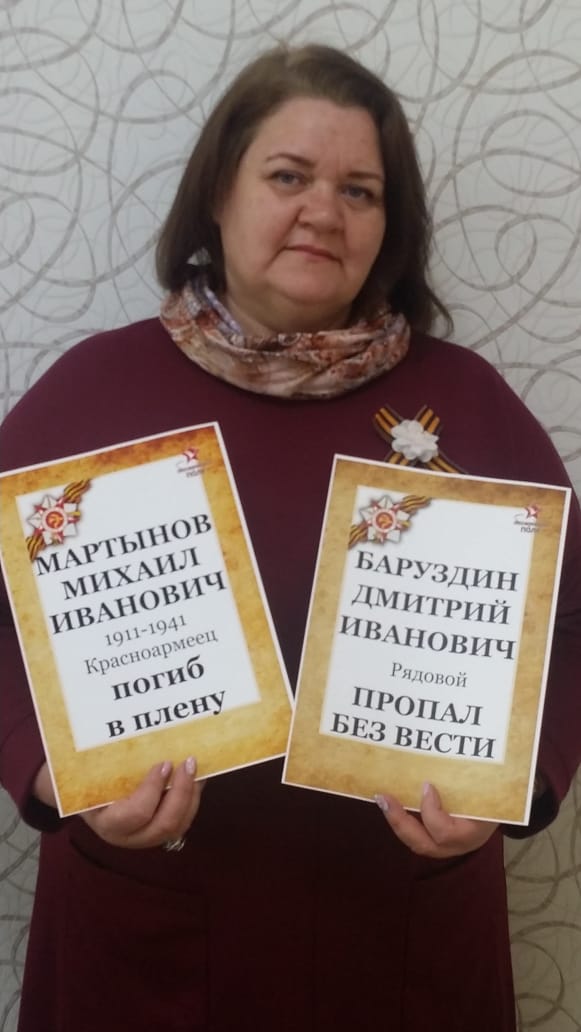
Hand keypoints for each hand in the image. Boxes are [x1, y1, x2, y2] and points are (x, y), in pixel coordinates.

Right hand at [80, 758, 204, 848]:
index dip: (153, 789)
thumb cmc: (88, 783)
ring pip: (179, 825)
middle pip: (164, 824)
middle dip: (181, 792)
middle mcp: (129, 836)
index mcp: (108, 822)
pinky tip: (197, 777)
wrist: (87, 800)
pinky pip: (183, 821)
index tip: (164, 764)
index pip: (136, 813)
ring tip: (195, 768)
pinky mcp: (161, 833)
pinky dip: (193, 799)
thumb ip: (102, 763)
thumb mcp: (89, 775)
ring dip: (191, 796)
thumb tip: (119, 727)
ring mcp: (147, 837)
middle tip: (188, 763)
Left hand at [375, 782, 497, 858]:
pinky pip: (418, 835)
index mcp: (475, 831)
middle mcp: (460, 843)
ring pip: (417, 842)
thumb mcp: (494, 784)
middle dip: (400, 821)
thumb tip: (471, 739)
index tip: (426, 785)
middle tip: (384, 797)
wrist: (509, 804)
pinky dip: (402, 820)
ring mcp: (448, 845)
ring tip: (382, 799)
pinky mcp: (440, 839)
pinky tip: (391, 802)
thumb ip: (481, 773)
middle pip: (424, 844)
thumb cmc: (501, 790)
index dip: (431, 812)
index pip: (446, 833)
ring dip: (397, 821)